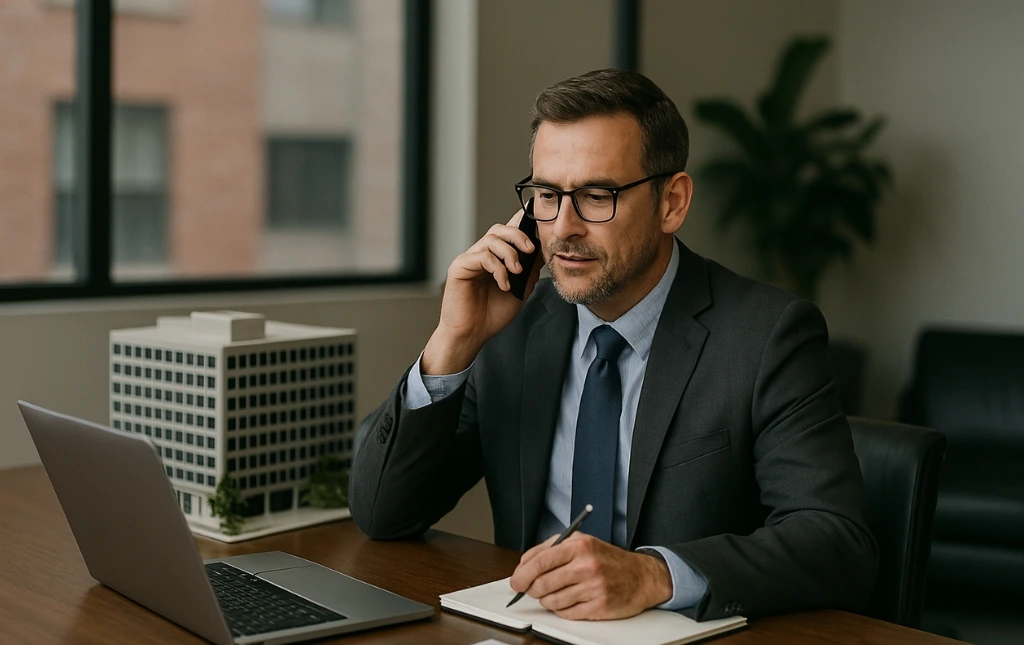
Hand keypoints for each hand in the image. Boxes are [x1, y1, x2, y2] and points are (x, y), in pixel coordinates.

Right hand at [422, 210, 543, 374]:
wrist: (473, 334)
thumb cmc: (492, 314)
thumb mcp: (520, 290)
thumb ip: (529, 270)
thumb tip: (542, 252)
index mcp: (495, 258)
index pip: (507, 232)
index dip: (522, 226)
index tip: (538, 231)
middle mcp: (481, 255)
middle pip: (499, 229)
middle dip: (518, 235)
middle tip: (530, 249)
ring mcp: (469, 259)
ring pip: (491, 240)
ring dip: (509, 254)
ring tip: (516, 272)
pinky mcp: (459, 267)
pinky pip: (482, 256)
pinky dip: (497, 269)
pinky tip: (503, 285)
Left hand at [509, 533, 672, 619]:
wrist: (641, 576)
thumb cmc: (607, 559)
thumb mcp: (581, 542)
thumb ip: (550, 549)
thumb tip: (523, 565)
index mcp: (579, 546)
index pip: (540, 561)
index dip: (522, 574)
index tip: (516, 581)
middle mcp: (586, 565)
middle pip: (542, 584)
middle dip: (531, 590)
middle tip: (532, 589)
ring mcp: (593, 587)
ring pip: (552, 601)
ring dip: (547, 600)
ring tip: (556, 593)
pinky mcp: (598, 607)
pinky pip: (566, 613)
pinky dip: (562, 609)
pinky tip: (570, 600)